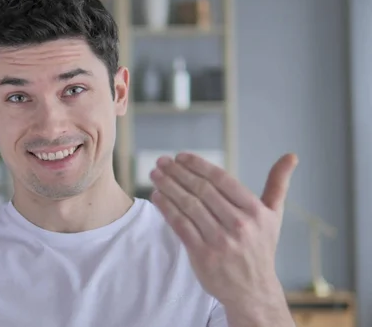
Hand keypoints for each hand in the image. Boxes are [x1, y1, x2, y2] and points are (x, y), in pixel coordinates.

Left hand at [149, 153, 296, 309]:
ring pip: (188, 206)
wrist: (253, 290)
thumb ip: (278, 184)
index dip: (198, 165)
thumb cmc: (260, 247)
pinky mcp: (203, 255)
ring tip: (155, 175)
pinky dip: (167, 208)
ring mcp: (220, 240)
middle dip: (178, 173)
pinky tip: (157, 196)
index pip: (221, 180)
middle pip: (201, 190)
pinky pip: (180, 225)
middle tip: (161, 162)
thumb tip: (291, 155)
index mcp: (255, 211)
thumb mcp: (273, 216)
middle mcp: (239, 224)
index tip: (181, 157)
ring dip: (169, 187)